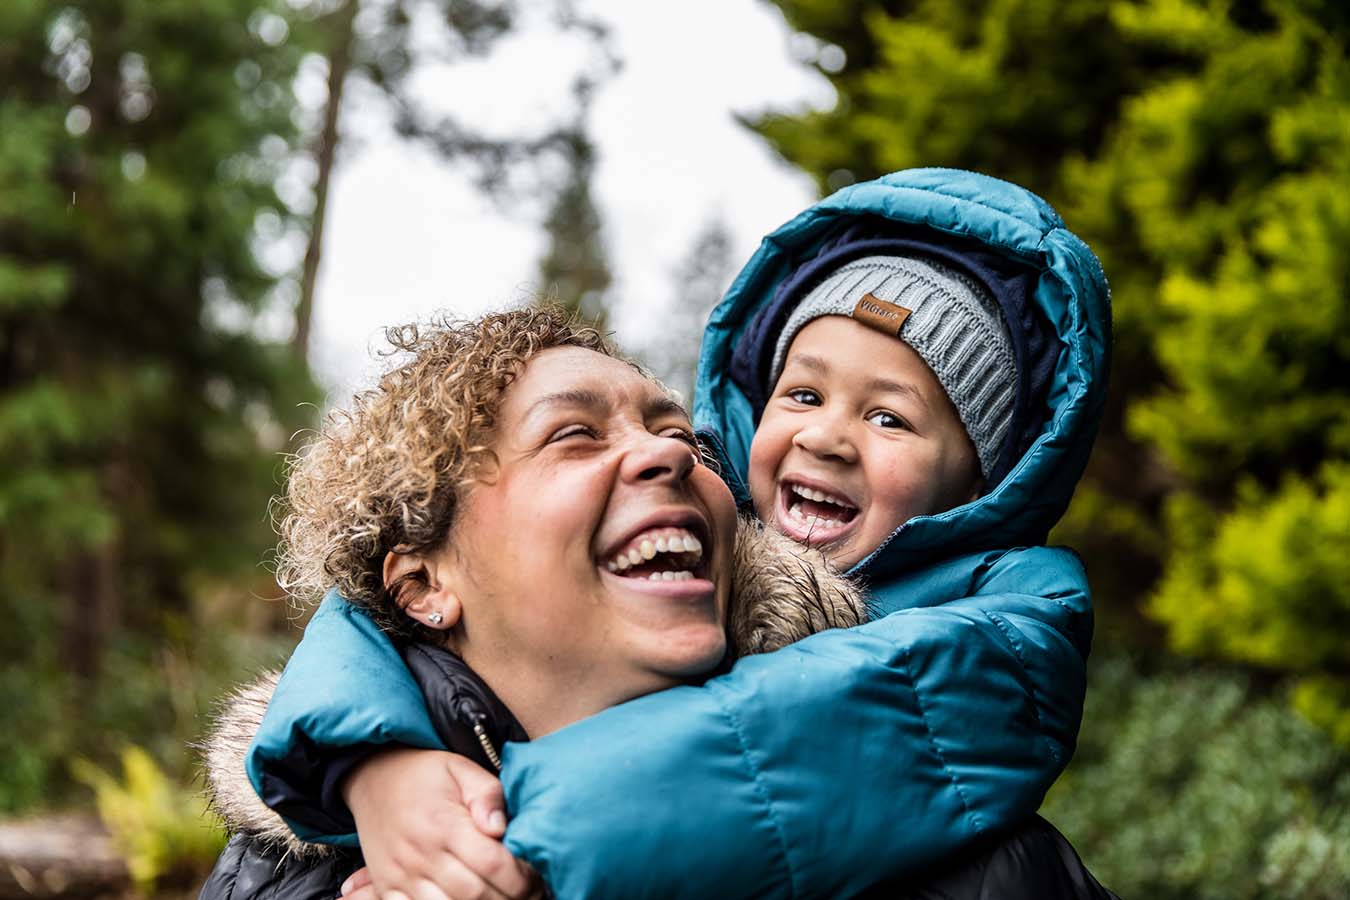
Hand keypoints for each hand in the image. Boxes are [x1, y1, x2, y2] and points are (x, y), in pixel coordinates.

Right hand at [339, 748, 541, 899]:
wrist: (374, 777)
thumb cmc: (426, 774)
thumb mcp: (461, 768)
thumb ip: (487, 794)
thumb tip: (500, 827)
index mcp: (443, 824)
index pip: (492, 863)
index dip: (521, 878)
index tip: (536, 879)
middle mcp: (420, 855)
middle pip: (474, 895)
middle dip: (509, 899)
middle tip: (530, 895)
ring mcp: (401, 876)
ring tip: (502, 898)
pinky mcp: (387, 888)